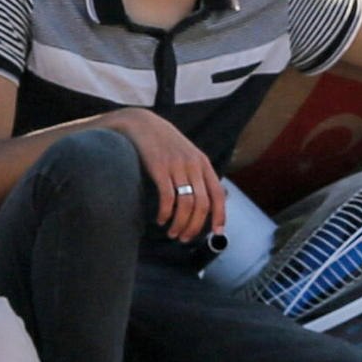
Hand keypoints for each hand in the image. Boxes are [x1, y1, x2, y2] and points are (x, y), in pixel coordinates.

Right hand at [113, 111, 231, 244]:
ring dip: (180, 223)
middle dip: (195, 226)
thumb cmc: (163, 143)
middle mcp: (193, 165)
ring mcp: (176, 166)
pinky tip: (161, 219)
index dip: (220, 216)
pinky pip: (167, 197)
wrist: (140, 123)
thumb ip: (197, 174)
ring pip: (186, 204)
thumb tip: (205, 202)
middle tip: (186, 238)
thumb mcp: (186, 154)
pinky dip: (165, 213)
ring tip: (173, 233)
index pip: (218, 194)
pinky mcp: (159, 167)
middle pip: (202, 204)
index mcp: (203, 163)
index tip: (218, 232)